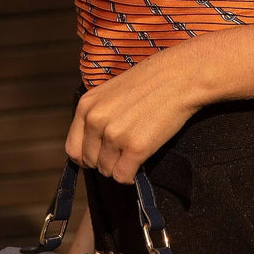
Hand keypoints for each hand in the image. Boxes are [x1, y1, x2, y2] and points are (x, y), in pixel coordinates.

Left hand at [64, 48, 204, 183]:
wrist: (180, 76)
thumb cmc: (149, 82)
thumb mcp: (111, 92)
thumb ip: (97, 115)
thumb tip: (91, 145)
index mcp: (87, 106)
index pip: (73, 149)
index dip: (87, 155)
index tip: (101, 154)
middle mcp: (96, 121)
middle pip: (91, 162)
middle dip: (107, 160)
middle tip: (125, 147)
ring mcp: (115, 135)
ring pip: (107, 171)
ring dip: (121, 165)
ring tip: (136, 147)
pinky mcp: (136, 148)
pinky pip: (124, 177)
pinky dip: (132, 174)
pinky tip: (142, 158)